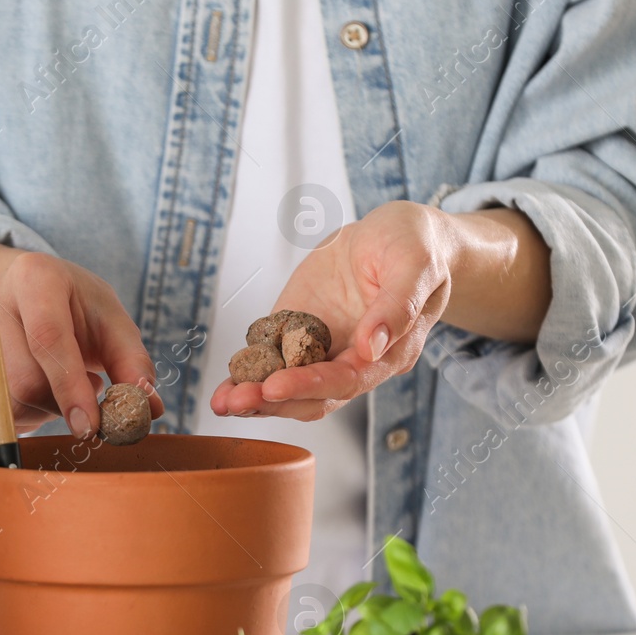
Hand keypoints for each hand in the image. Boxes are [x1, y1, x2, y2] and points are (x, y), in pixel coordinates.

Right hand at [0, 246, 163, 434]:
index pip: (46, 338)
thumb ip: (132, 361)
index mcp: (34, 276)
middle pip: (21, 380)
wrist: (21, 294)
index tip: (92, 426)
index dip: (70, 387)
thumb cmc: (75, 308)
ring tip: (59, 384)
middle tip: (88, 391)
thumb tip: (148, 408)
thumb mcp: (111, 320)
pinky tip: (33, 392)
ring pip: (3, 404)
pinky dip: (19, 418)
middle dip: (61, 402)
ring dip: (43, 412)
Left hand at [210, 201, 549, 421]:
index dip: (310, 385)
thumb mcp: (414, 263)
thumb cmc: (412, 244)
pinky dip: (249, 376)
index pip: (347, 379)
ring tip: (221, 401)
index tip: (276, 386)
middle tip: (235, 402)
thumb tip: (372, 348)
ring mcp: (324, 349)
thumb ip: (398, 305)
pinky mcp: (299, 334)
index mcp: (389, 352)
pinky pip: (273, 362)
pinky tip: (223, 387)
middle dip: (273, 400)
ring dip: (255, 397)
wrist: (393, 233)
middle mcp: (355, 361)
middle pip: (314, 395)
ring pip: (290, 386)